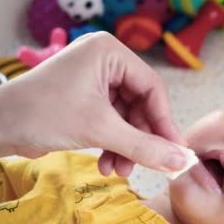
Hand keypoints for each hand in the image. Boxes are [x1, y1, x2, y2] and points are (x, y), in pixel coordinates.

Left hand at [0, 32, 186, 175]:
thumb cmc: (40, 115)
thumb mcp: (100, 130)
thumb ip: (146, 147)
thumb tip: (182, 162)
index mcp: (110, 52)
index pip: (152, 88)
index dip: (164, 123)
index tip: (174, 151)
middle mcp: (104, 62)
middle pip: (140, 106)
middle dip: (140, 140)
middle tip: (148, 166)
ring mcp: (94, 80)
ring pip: (126, 118)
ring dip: (126, 147)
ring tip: (118, 171)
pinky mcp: (85, 99)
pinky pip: (111, 122)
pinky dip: (112, 145)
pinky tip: (106, 165)